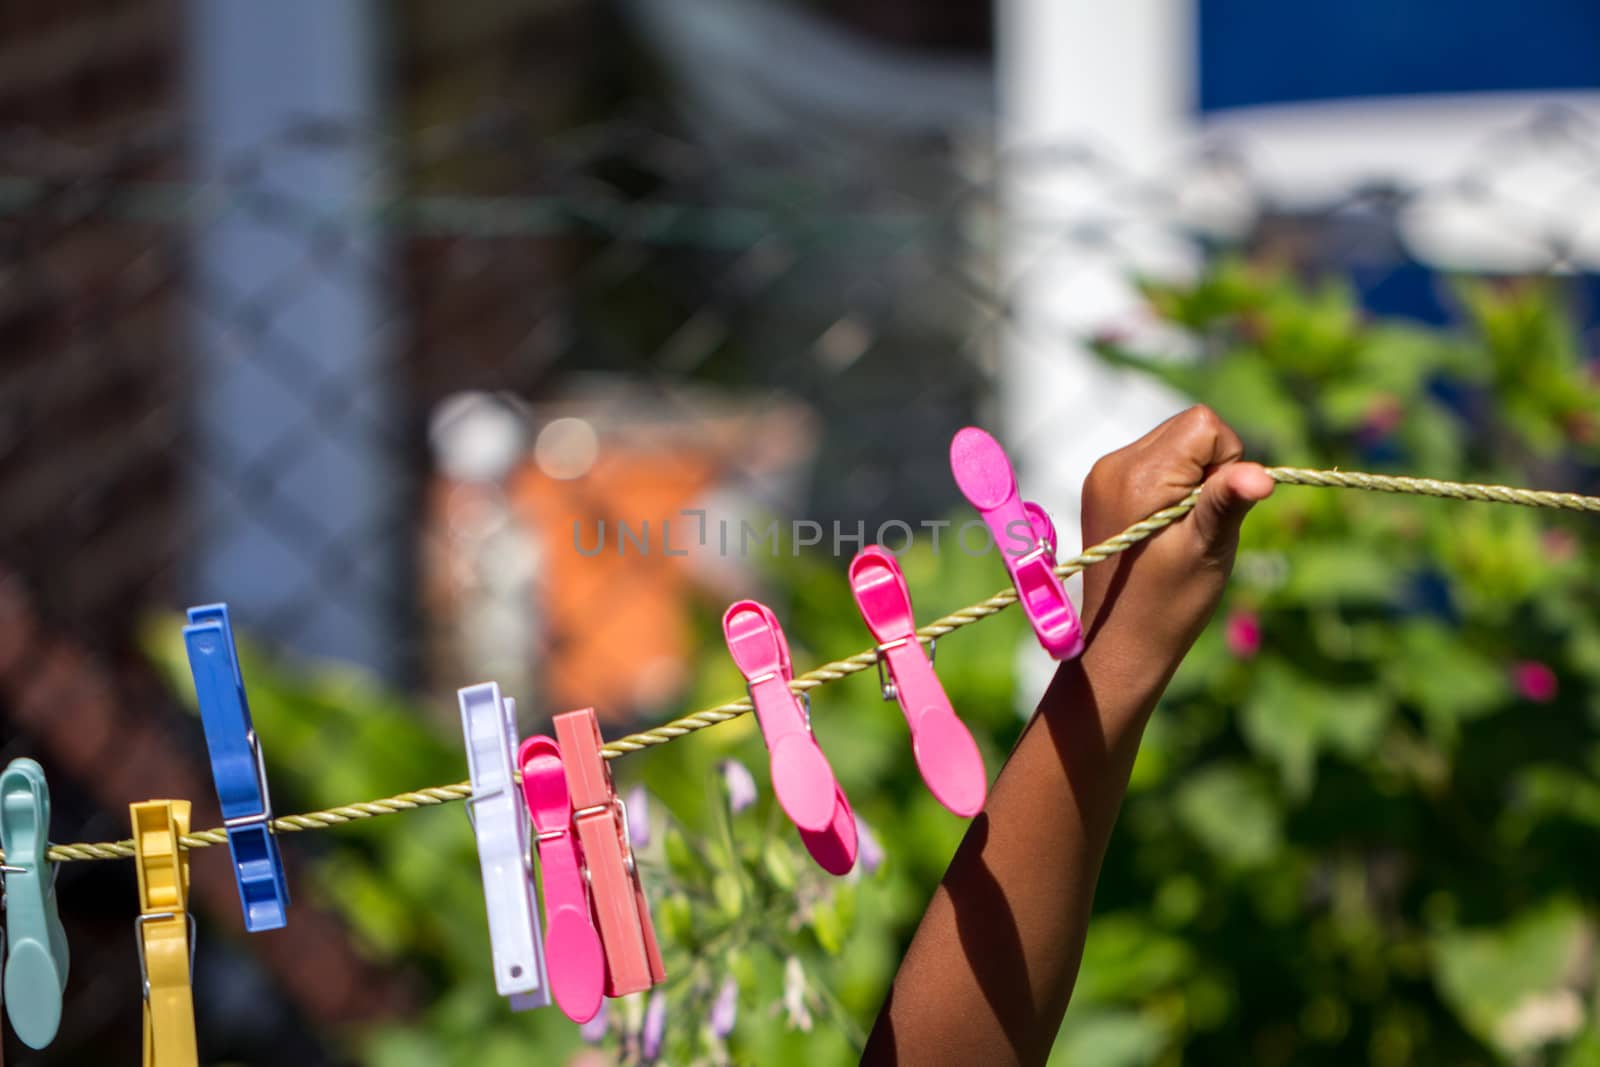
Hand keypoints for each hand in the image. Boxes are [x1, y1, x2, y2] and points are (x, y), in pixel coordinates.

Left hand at [1077, 405, 1273, 689]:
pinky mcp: (1105, 484)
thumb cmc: (1170, 602)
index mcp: (1138, 475)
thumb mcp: (1208, 549)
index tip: (1211, 508)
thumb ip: (1229, 501)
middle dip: (1208, 468)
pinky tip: (1162, 526)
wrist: (1120, 639)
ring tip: (1179, 528)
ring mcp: (1105, 473)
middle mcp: (1114, 463)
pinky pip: (1156, 460)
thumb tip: (1261, 473)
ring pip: (1175, 442)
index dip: (1224, 462)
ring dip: (1191, 477)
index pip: (1204, 424)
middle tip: (1196, 523)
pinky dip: (1171, 484)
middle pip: (1189, 428)